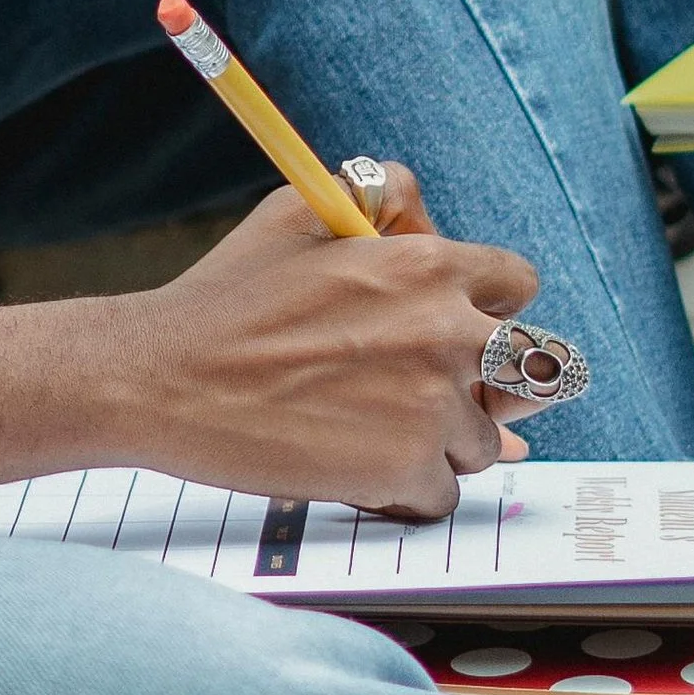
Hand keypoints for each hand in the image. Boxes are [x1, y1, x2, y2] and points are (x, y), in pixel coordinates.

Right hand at [123, 178, 539, 518]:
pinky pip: (441, 494)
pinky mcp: (408, 469)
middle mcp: (447, 332)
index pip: (517, 287)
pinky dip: (402, 491)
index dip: (487, 308)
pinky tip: (347, 465)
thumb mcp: (304, 212)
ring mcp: (432, 406)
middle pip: (531, 372)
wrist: (162, 377)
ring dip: (437, 442)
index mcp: (427, 265)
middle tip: (426, 392)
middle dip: (488, 383)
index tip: (454, 329)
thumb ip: (383, 200)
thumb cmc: (227, 296)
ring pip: (484, 441)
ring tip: (360, 427)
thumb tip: (446, 243)